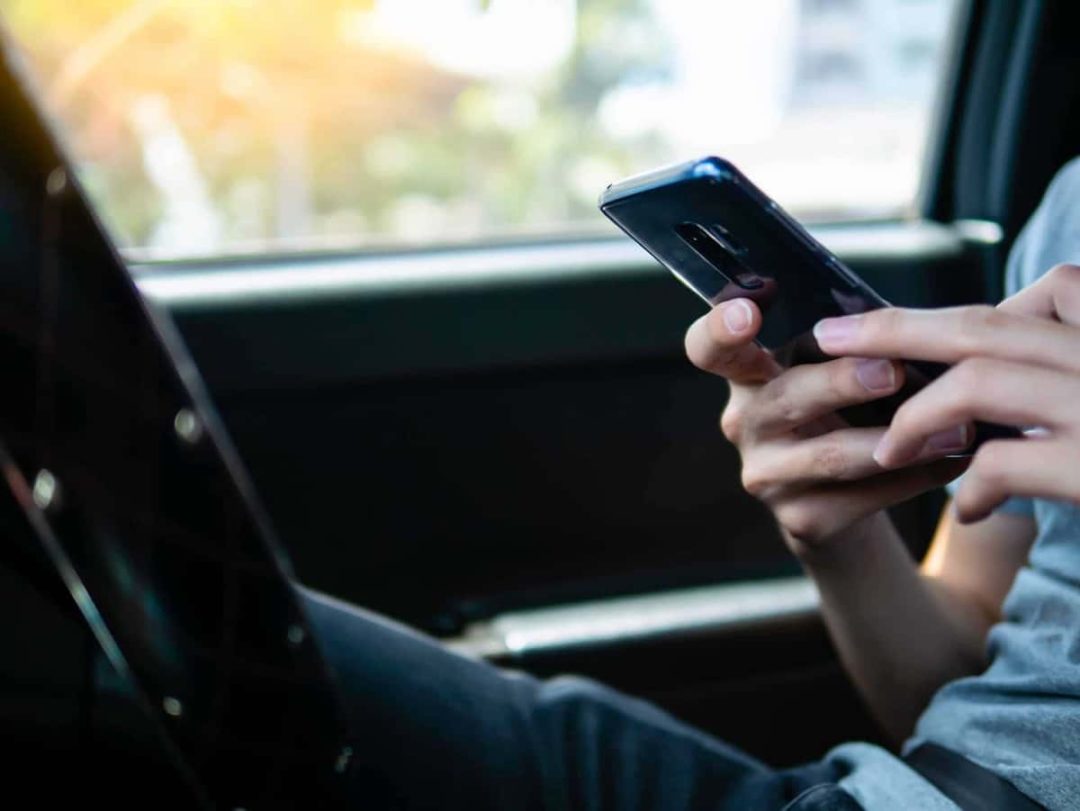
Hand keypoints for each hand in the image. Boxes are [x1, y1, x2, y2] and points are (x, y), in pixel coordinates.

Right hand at [685, 299, 965, 551]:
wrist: (837, 498)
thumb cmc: (841, 411)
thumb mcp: (829, 371)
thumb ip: (846, 346)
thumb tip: (906, 325)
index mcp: (746, 374)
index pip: (708, 348)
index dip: (719, 330)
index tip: (746, 314)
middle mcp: (744, 423)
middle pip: (784, 397)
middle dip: (839, 382)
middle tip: (891, 370)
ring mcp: (766, 475)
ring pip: (831, 455)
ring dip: (899, 439)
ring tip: (956, 426)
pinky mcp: (800, 518)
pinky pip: (864, 496)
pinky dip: (917, 477)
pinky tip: (955, 461)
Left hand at [813, 263, 1079, 523]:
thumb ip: (1058, 351)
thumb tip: (984, 340)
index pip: (1027, 297)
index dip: (941, 315)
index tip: (867, 326)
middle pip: (983, 330)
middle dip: (894, 334)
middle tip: (829, 338)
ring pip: (977, 384)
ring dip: (917, 418)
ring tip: (889, 451)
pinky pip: (1000, 462)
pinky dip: (973, 485)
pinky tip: (968, 509)